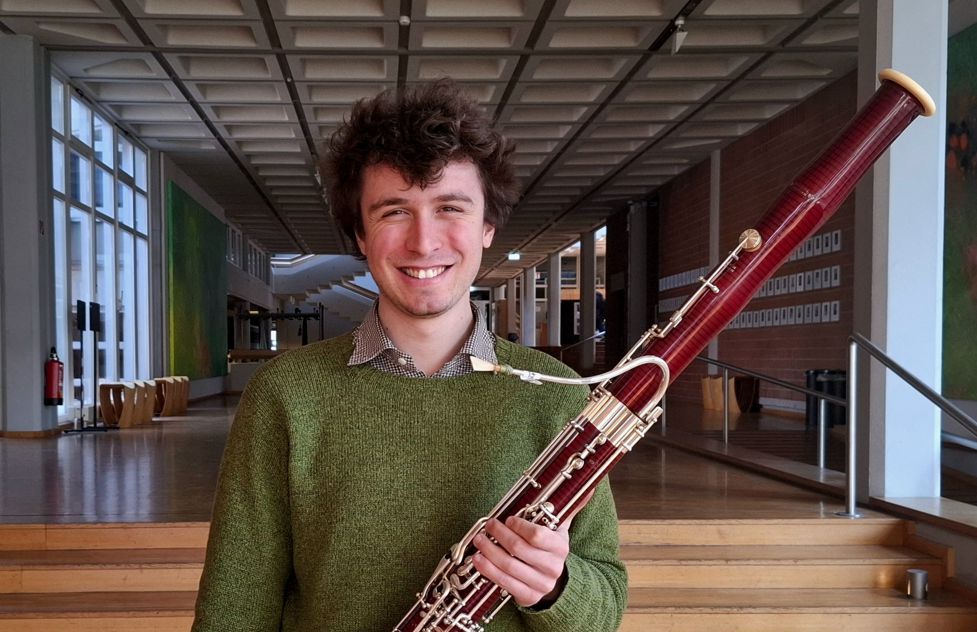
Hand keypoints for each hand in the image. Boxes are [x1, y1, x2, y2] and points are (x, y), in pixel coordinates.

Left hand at [471, 491, 592, 606]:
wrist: (555, 582)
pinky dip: (488, 570)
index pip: (537, 536)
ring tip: (479, 540)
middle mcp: (552, 567)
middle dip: (499, 535)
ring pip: (509, 566)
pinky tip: (478, 560)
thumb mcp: (560, 528)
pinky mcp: (528, 596)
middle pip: (519, 549)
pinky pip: (504, 583)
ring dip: (489, 552)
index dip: (519, 526)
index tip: (508, 519)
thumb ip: (570, 506)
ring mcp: (540, 584)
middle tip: (488, 525)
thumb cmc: (550, 549)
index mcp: (560, 547)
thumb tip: (589, 487)